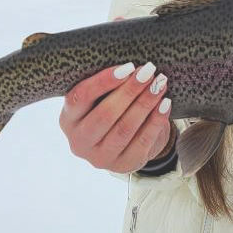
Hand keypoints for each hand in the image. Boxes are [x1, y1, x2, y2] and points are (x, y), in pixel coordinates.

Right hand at [59, 60, 173, 172]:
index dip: (104, 81)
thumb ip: (108, 85)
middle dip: (130, 90)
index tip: (128, 67)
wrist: (122, 144)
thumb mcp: (99, 100)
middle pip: (105, 114)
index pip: (81, 97)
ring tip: (159, 84)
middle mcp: (79, 142)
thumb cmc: (109, 111)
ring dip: (145, 103)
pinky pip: (142, 142)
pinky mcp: (123, 165)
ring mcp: (100, 157)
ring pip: (125, 128)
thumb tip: (133, 68)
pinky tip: (164, 104)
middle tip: (148, 72)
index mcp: (68, 120)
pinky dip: (156, 121)